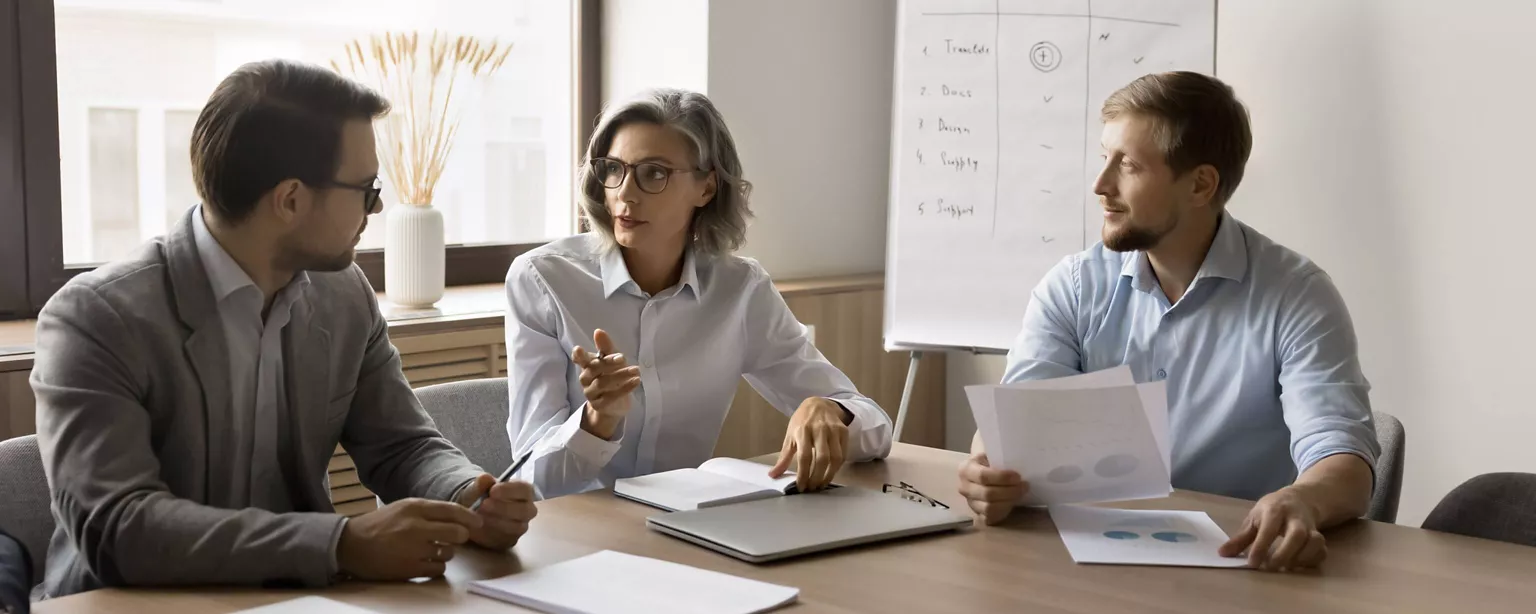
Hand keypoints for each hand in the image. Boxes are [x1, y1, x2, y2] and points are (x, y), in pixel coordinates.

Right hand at [336, 498, 482, 580]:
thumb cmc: (379, 525)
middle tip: (457, 538)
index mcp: (414, 507)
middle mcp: (415, 527)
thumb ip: (428, 510)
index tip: (478, 522)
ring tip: (434, 550)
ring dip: (447, 552)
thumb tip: (458, 516)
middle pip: (457, 532)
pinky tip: (427, 562)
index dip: (470, 517)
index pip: (452, 510)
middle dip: (461, 536)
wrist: (351, 545)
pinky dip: (436, 566)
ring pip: (449, 552)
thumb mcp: (403, 508)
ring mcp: (413, 549)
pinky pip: (438, 569)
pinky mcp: (409, 568)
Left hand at [454, 474, 538, 549]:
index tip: (492, 491)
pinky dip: (490, 534)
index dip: (509, 490)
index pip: (524, 489)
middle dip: (503, 508)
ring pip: (516, 527)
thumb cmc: (482, 495)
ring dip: (496, 522)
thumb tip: (485, 478)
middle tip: (484, 504)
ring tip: (479, 517)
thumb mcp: (478, 487)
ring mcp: (521, 527)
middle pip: (524, 511)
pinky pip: (505, 539)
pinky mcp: (511, 540)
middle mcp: (527, 510)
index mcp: (524, 491)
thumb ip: (481, 483)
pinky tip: (478, 528)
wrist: (474, 512)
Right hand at [572, 329, 640, 439]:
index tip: (579, 349)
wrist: (614, 405)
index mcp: (587, 365)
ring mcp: (591, 393)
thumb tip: (598, 331)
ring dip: (621, 375)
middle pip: (594, 369)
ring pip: (603, 383)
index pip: (578, 359)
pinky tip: (636, 381)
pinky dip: (625, 388)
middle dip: (608, 362)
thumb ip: (606, 347)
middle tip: (623, 358)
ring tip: (636, 370)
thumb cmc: (612, 377)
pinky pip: (611, 396)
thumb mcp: (613, 360)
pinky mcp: (599, 405)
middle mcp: (585, 379)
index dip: (578, 355)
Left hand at [768, 398, 848, 491]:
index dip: (803, 474)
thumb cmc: (802, 422)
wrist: (819, 404)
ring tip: (821, 484)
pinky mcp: (844, 432)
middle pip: (822, 459)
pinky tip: (830, 473)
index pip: (804, 456)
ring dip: (829, 475)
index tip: (801, 487)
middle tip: (812, 488)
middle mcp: (820, 429)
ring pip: (835, 458)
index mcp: (803, 430)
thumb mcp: (790, 437)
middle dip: (817, 477)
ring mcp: (834, 430)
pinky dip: (837, 467)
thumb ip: (783, 458)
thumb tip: (773, 475)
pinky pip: (843, 454)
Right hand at [958, 453, 1026, 524]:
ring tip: (1021, 493)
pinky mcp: (978, 514)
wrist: (985, 466)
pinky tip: (1013, 502)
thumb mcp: (992, 450)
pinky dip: (1004, 511)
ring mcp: (970, 502)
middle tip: (1024, 485)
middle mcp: (964, 487)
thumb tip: (1018, 452)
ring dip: (1009, 501)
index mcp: (966, 469)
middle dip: (1010, 491)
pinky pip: (991, 518)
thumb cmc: (991, 457)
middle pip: (987, 494)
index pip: (983, 476)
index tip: (1018, 476)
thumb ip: (999, 453)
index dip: (1002, 478)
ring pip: (989, 508)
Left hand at [1219, 486, 1326, 570]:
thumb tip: (1222, 554)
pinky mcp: (1320, 537)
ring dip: (1302, 558)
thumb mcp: (1254, 518)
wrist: (1300, 498)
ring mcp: (1310, 527)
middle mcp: (1295, 518)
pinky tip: (1298, 565)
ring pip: (1314, 542)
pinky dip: (1312, 560)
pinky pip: (1322, 550)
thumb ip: (1240, 538)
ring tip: (1286, 567)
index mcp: (1275, 511)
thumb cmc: (1272, 510)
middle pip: (1298, 534)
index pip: (1269, 528)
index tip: (1252, 564)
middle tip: (1271, 568)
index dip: (1260, 547)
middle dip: (1285, 553)